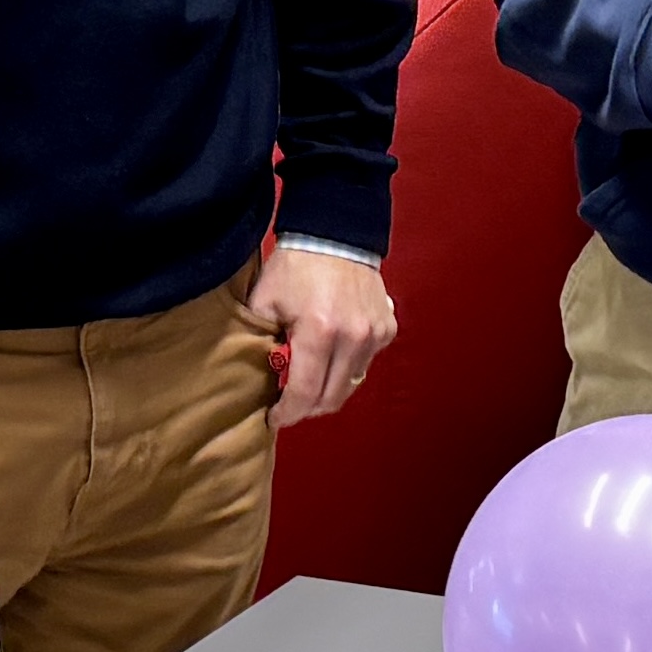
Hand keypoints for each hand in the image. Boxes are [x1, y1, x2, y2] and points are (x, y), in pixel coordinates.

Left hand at [252, 243, 395, 425]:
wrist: (334, 233)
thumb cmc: (295, 266)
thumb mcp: (265, 303)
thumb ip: (264, 343)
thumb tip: (267, 377)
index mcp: (319, 331)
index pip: (305, 392)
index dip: (288, 413)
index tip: (275, 418)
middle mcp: (353, 337)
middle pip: (332, 397)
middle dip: (308, 408)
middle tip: (291, 404)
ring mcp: (375, 333)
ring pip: (351, 384)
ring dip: (329, 389)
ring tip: (311, 380)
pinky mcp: (387, 328)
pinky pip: (365, 363)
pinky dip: (347, 367)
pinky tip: (332, 354)